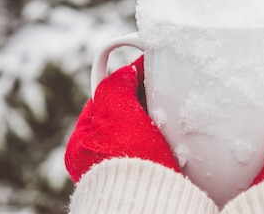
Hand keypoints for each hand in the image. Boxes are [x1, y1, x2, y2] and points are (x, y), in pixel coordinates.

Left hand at [65, 56, 179, 182]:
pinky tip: (180, 134)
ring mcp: (125, 167)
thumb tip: (125, 72)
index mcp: (83, 141)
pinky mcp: (149, 175)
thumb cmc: (128, 164)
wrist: (152, 204)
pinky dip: (169, 137)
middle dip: (146, 99)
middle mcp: (100, 157)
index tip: (149, 64)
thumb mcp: (115, 114)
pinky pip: (160, 146)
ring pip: (145, 129)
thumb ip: (115, 87)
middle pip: (126, 112)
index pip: (106, 96)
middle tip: (165, 88)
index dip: (128, 77)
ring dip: (160, 118)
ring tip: (175, 111)